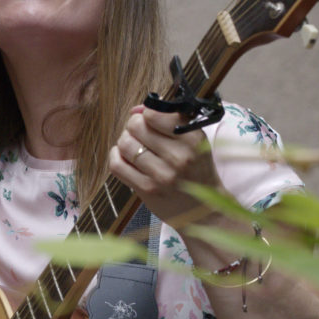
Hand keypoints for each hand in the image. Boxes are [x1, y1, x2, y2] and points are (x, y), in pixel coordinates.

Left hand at [107, 105, 221, 225]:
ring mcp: (161, 175)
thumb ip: (168, 120)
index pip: (154, 115)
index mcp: (192, 139)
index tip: (149, 118)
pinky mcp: (146, 190)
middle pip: (136, 127)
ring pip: (125, 144)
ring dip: (125, 141)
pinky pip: (117, 165)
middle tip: (139, 132)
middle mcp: (178, 157)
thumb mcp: (194, 141)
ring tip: (133, 145)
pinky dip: (116, 156)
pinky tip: (124, 157)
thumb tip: (136, 109)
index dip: (146, 113)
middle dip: (134, 126)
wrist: (202, 209)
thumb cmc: (196, 169)